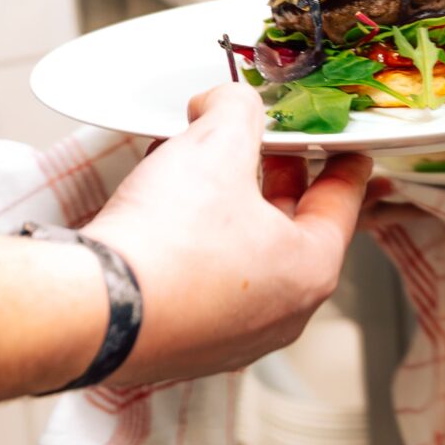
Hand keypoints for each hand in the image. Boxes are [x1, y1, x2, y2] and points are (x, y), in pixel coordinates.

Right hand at [81, 84, 372, 387]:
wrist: (95, 310)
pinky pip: (205, 282)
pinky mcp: (186, 344)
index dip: (345, 164)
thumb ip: (235, 110)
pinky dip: (195, 243)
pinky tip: (165, 209)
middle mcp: (279, 313)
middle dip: (275, 179)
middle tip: (267, 147)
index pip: (342, 204)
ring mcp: (232, 335)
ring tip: (200, 168)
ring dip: (228, 209)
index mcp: (309, 269)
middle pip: (292, 229)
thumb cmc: (166, 244)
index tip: (349, 151)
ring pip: (244, 255)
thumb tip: (228, 100)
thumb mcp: (214, 146)